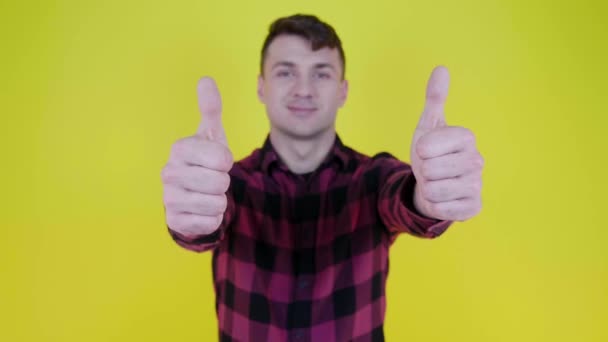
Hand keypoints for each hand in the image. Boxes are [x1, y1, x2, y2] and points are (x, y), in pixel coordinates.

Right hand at [161, 77, 232, 235]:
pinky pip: (211, 222)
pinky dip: (214, 219)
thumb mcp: (211, 135)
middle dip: (223, 183)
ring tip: (207, 194)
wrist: (193, 195)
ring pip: (217, 203)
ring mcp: (169, 198)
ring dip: (220, 201)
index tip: (217, 161)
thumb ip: (210, 108)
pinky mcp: (174, 222)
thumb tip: (206, 79)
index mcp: (180, 149)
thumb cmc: (204, 162)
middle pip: (220, 183)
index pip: (222, 159)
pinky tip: (202, 210)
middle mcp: (169, 172)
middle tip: (212, 179)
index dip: (226, 162)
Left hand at [410, 66, 483, 220]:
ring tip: (435, 183)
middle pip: (428, 170)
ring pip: (433, 190)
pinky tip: (442, 199)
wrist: (435, 185)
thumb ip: (434, 98)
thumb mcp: (428, 126)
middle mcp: (477, 160)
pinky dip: (433, 205)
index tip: (428, 151)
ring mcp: (478, 185)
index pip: (426, 148)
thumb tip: (441, 68)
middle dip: (422, 172)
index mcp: (466, 137)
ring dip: (427, 189)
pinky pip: (440, 208)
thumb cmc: (431, 154)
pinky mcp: (474, 207)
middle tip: (431, 170)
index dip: (420, 151)